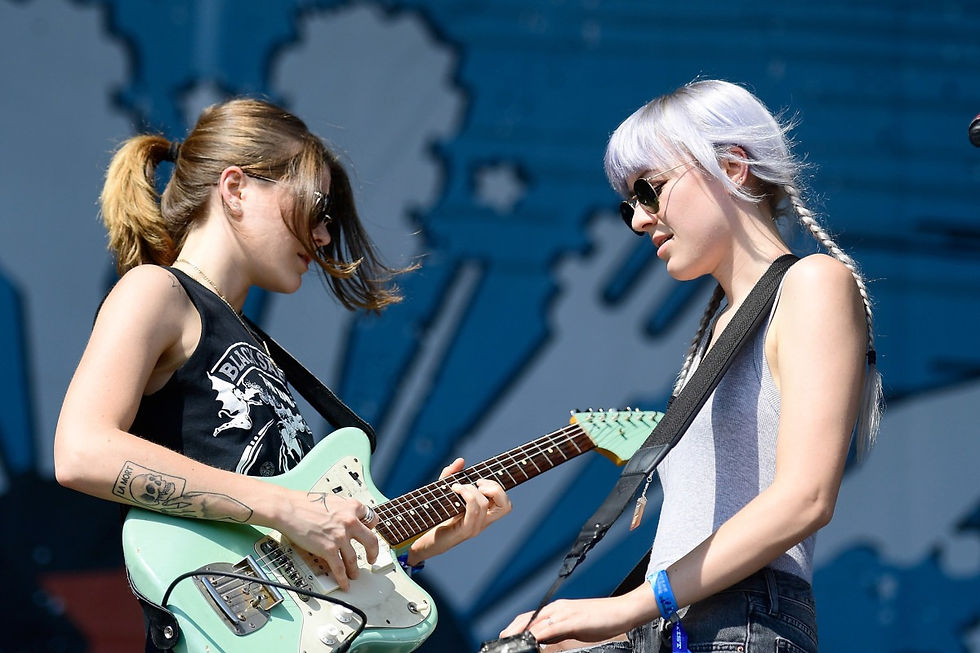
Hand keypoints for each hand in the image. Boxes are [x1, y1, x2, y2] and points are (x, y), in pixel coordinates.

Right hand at [275, 488, 379, 590]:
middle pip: (371, 541)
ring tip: (354, 574)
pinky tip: (344, 583)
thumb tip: (345, 519)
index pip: (371, 519)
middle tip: (372, 558)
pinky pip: (339, 568)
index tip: (369, 535)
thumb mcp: (331, 500)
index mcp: (351, 507)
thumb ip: (342, 510)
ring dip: (355, 570)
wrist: (288, 508)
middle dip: (373, 553)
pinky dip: (343, 579)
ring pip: (354, 559)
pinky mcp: (329, 549)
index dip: (371, 529)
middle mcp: (350, 521)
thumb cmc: (304, 503)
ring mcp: (340, 536)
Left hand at [407, 457, 511, 562]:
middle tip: (477, 484)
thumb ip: (451, 475)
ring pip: (485, 504)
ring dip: (470, 489)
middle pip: (506, 506)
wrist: (423, 539)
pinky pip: (473, 511)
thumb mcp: (443, 491)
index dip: (498, 487)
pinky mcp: (464, 531)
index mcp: (484, 514)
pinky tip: (454, 490)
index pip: (506, 504)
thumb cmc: (435, 516)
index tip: (478, 480)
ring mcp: (475, 527)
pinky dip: (466, 495)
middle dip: (495, 488)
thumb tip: (461, 460)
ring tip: (457, 487)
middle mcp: (483, 522)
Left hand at [499, 596, 642, 645]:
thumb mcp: (575, 627)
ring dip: (522, 632)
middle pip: (528, 618)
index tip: (505, 637)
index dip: (515, 627)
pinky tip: (533, 641)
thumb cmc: (602, 618)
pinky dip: (539, 634)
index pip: (530, 617)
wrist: (622, 610)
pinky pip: (552, 628)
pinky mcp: (573, 620)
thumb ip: (558, 632)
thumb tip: (543, 641)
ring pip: (537, 622)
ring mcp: (565, 613)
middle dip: (512, 629)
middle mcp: (558, 608)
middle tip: (501, 640)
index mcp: (557, 609)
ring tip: (510, 642)